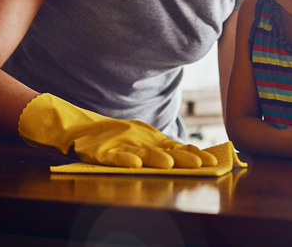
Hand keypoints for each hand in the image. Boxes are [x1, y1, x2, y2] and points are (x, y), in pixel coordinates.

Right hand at [18, 93, 216, 168]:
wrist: (77, 127)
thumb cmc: (114, 137)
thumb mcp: (141, 140)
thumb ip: (163, 148)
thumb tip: (194, 156)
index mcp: (150, 140)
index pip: (177, 148)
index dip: (195, 154)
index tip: (213, 162)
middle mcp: (139, 142)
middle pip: (165, 150)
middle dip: (184, 158)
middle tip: (201, 165)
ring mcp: (120, 146)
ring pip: (142, 153)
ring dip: (156, 159)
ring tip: (169, 165)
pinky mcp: (101, 152)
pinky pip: (113, 158)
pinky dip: (124, 160)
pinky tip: (134, 165)